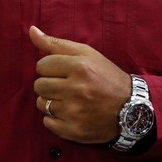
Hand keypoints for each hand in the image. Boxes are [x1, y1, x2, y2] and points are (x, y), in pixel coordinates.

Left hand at [30, 26, 130, 144]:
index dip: (50, 68)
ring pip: (41, 104)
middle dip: (49, 84)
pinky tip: (69, 113)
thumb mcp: (86, 54)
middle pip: (39, 85)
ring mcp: (74, 112)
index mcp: (80, 67)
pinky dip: (54, 118)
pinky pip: (47, 123)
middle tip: (65, 86)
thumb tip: (31, 30)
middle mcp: (76, 89)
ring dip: (51, 101)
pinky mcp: (74, 131)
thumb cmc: (106, 76)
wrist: (131, 108)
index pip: (41, 65)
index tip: (63, 72)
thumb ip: (56, 43)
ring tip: (68, 99)